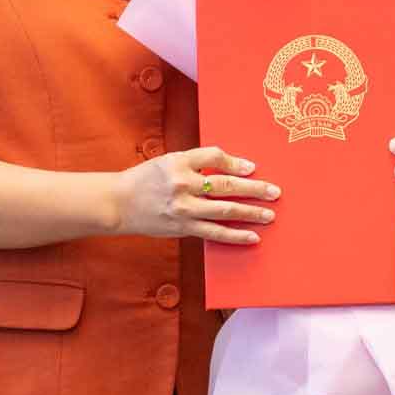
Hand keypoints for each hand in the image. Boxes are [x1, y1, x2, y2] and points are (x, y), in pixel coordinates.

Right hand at [115, 146, 276, 244]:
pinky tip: (252, 236)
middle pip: (225, 185)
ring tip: (269, 215)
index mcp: (179, 161)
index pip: (214, 157)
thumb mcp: (168, 161)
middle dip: (254, 189)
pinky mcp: (183, 227)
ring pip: (224, 210)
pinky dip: (235, 235)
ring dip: (251, 213)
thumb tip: (231, 168)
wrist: (119, 203)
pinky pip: (214, 232)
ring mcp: (183, 208)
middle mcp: (182, 184)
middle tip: (274, 192)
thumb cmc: (146, 179)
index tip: (252, 168)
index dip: (236, 163)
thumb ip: (196, 162)